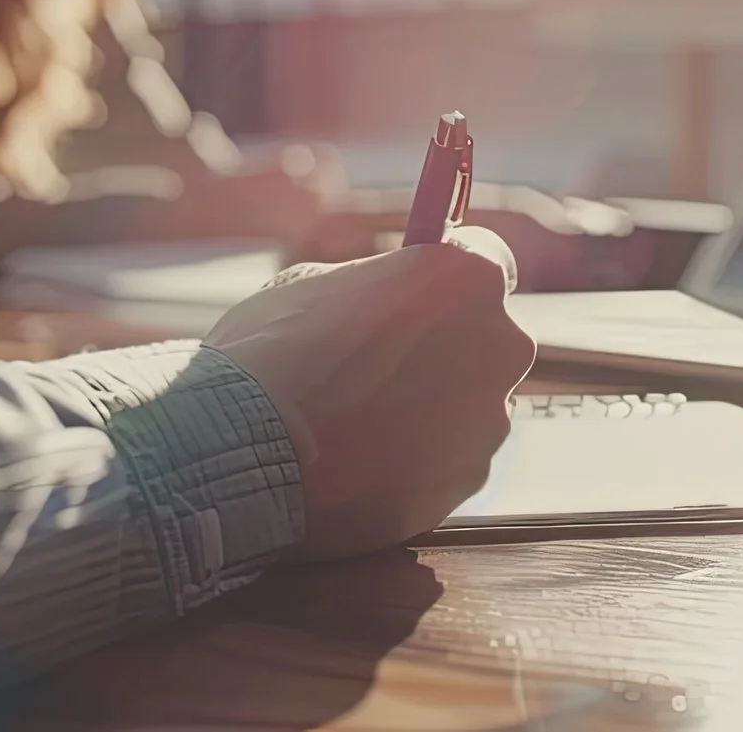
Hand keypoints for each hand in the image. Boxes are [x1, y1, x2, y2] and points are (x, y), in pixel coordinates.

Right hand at [206, 231, 534, 560]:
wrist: (242, 451)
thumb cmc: (272, 353)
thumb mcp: (316, 284)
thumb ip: (374, 287)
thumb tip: (382, 299)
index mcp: (466, 278)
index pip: (484, 261)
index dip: (445, 280)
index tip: (420, 296)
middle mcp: (500, 345)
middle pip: (484, 339)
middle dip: (442, 349)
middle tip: (378, 367)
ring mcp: (490, 421)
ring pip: (469, 408)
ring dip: (430, 412)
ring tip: (359, 427)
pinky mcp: (470, 483)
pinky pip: (450, 463)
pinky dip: (417, 465)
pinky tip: (362, 466)